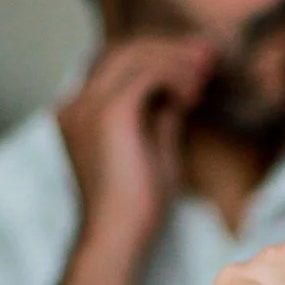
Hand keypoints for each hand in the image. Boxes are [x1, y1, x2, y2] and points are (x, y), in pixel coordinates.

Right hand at [57, 38, 210, 251]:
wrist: (121, 237)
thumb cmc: (139, 205)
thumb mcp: (155, 148)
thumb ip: (162, 116)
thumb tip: (181, 89)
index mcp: (80, 112)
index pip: (117, 65)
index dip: (158, 55)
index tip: (197, 60)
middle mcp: (76, 103)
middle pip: (123, 51)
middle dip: (169, 48)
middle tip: (209, 56)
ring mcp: (86, 105)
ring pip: (133, 55)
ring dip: (175, 58)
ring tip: (208, 72)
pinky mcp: (108, 113)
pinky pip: (145, 75)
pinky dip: (174, 75)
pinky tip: (195, 94)